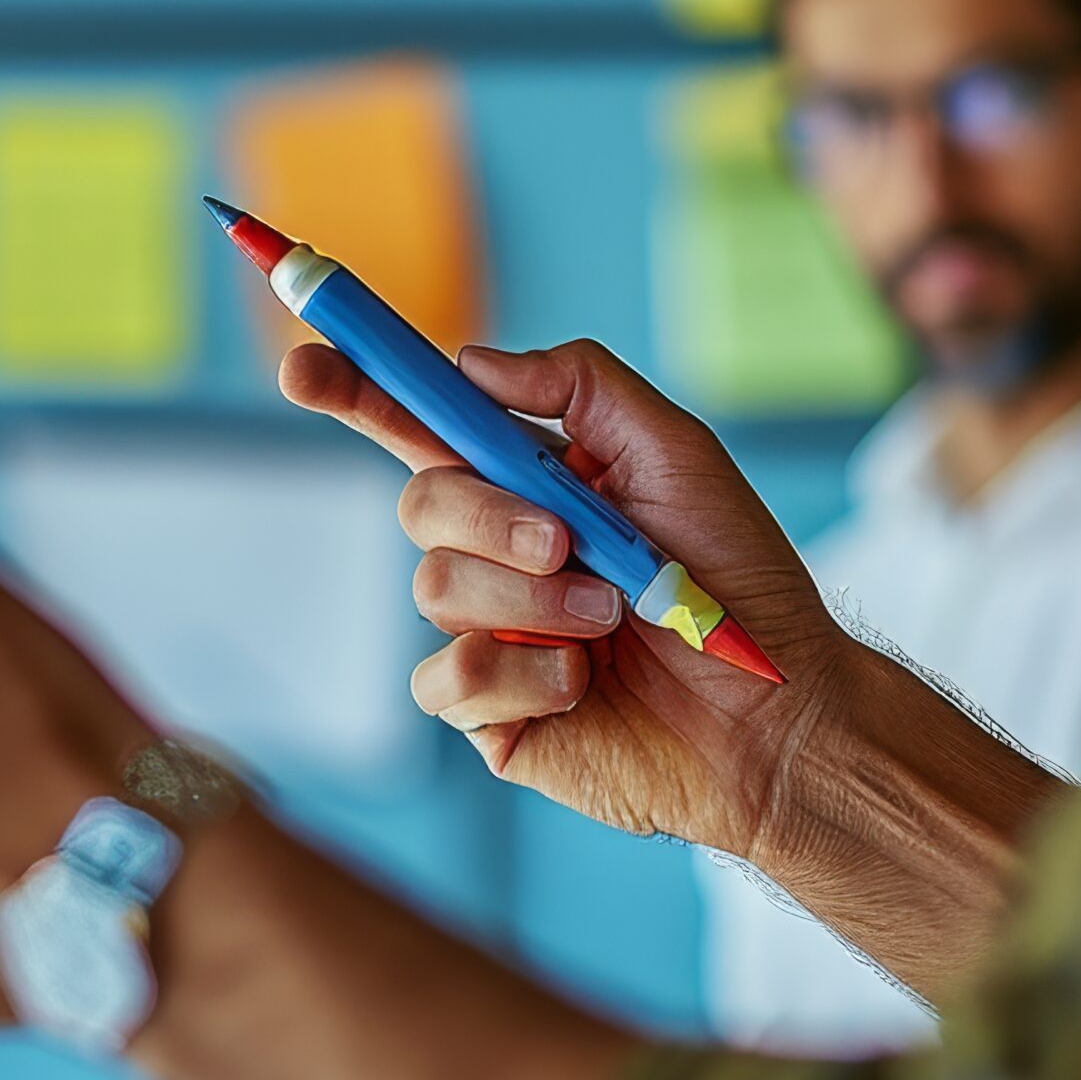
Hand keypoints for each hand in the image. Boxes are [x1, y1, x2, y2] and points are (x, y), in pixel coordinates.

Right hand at [282, 339, 855, 859]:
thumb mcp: (675, 454)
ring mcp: (485, 635)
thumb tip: (471, 365)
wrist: (779, 716)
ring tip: (610, 620)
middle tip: (566, 543)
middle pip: (419, 503)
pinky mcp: (488, 716)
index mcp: (528, 485)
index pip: (418, 426)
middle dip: (487, 516)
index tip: (301, 363)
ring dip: (530, 600)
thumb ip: (579, 385)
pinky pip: (448, 679)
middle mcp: (495, 556)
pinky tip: (582, 684)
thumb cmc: (738, 585)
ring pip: (434, 589)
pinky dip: (521, 675)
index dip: (354, 390)